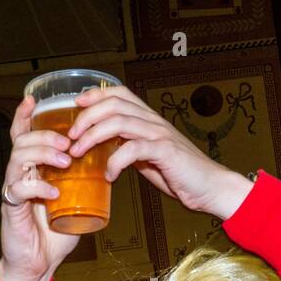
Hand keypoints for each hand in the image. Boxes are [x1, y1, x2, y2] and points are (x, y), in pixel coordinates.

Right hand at [0, 95, 82, 280]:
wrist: (39, 265)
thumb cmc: (55, 233)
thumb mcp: (75, 200)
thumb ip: (85, 181)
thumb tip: (111, 162)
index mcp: (32, 170)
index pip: (24, 136)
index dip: (26, 116)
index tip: (35, 99)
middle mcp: (19, 175)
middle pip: (21, 141)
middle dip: (45, 135)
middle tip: (68, 141)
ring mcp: (13, 191)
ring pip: (17, 159)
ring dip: (42, 154)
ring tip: (65, 160)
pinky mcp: (11, 209)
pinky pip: (19, 190)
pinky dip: (38, 188)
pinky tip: (53, 193)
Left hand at [66, 85, 252, 219]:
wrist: (210, 187)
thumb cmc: (180, 173)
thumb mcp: (149, 157)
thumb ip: (130, 148)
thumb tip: (106, 150)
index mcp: (149, 119)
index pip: (120, 93)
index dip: (96, 94)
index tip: (76, 105)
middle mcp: (153, 121)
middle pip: (113, 104)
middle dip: (86, 117)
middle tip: (70, 136)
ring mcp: (160, 134)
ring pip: (119, 122)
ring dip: (93, 136)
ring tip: (79, 152)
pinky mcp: (165, 151)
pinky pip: (132, 149)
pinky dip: (115, 161)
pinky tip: (109, 175)